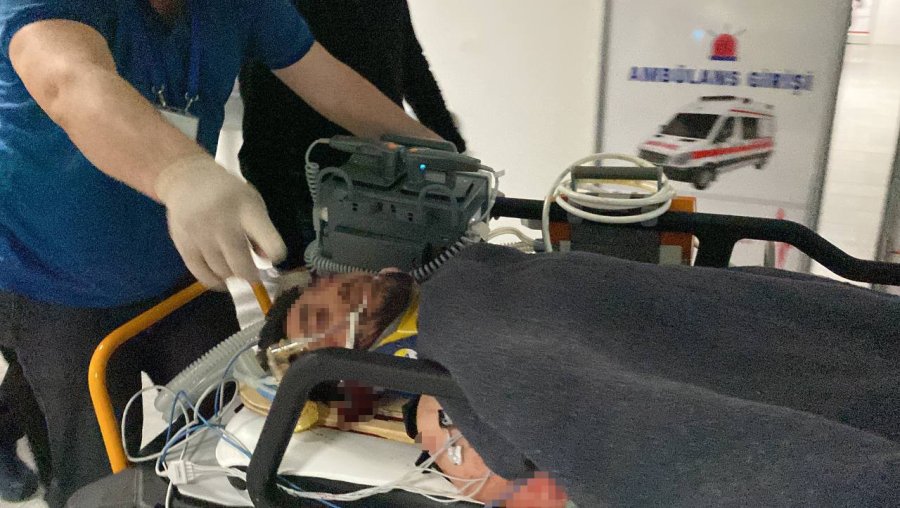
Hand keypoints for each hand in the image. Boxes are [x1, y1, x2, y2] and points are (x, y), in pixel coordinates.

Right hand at [155, 155, 286, 288]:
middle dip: (251, 276)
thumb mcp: (253, 201)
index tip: (273, 256)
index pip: (270, 243)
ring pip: (222, 272)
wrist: (187, 179)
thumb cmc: (228, 192)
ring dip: (233, 277)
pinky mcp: (183, 245)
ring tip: (235, 271)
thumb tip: (267, 260)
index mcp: (247, 211)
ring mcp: (201, 236)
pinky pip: (201, 274)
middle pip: (242, 265)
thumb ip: (262, 230)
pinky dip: (214, 282)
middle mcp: (223, 224)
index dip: (275, 254)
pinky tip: (221, 280)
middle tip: (253, 276)